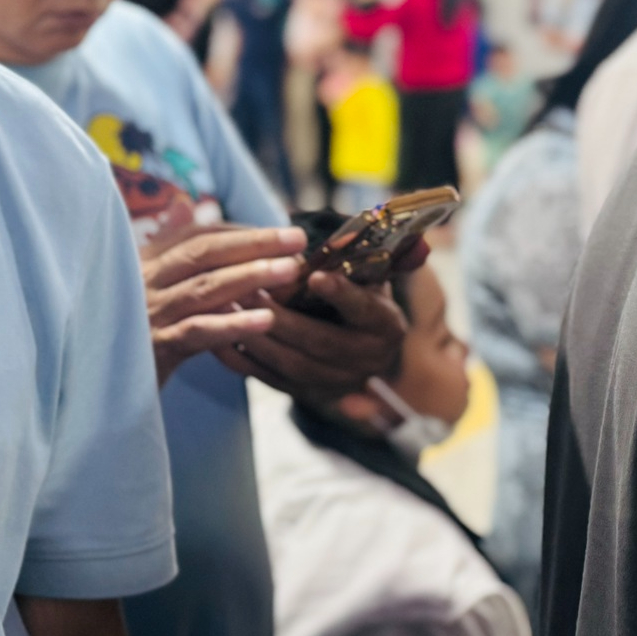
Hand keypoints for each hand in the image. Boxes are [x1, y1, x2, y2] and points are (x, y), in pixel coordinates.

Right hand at [140, 212, 305, 386]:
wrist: (95, 383)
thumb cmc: (127, 328)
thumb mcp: (143, 283)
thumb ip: (165, 244)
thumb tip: (182, 204)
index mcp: (145, 263)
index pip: (196, 235)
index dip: (239, 232)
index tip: (278, 233)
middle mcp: (144, 282)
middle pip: (203, 253)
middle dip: (253, 243)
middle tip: (297, 238)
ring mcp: (149, 314)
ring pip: (204, 288)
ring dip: (250, 277)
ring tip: (290, 271)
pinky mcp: (155, 348)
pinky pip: (199, 332)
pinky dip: (233, 324)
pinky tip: (266, 320)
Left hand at [215, 269, 410, 404]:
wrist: (352, 340)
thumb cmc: (356, 291)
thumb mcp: (372, 272)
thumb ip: (387, 255)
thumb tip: (420, 243)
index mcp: (385, 325)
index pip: (365, 310)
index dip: (342, 294)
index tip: (316, 275)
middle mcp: (365, 360)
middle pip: (321, 342)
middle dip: (282, 317)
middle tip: (248, 289)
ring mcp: (333, 382)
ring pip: (292, 365)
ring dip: (256, 337)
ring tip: (226, 307)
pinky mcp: (303, 392)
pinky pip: (268, 379)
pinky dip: (241, 359)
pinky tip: (216, 333)